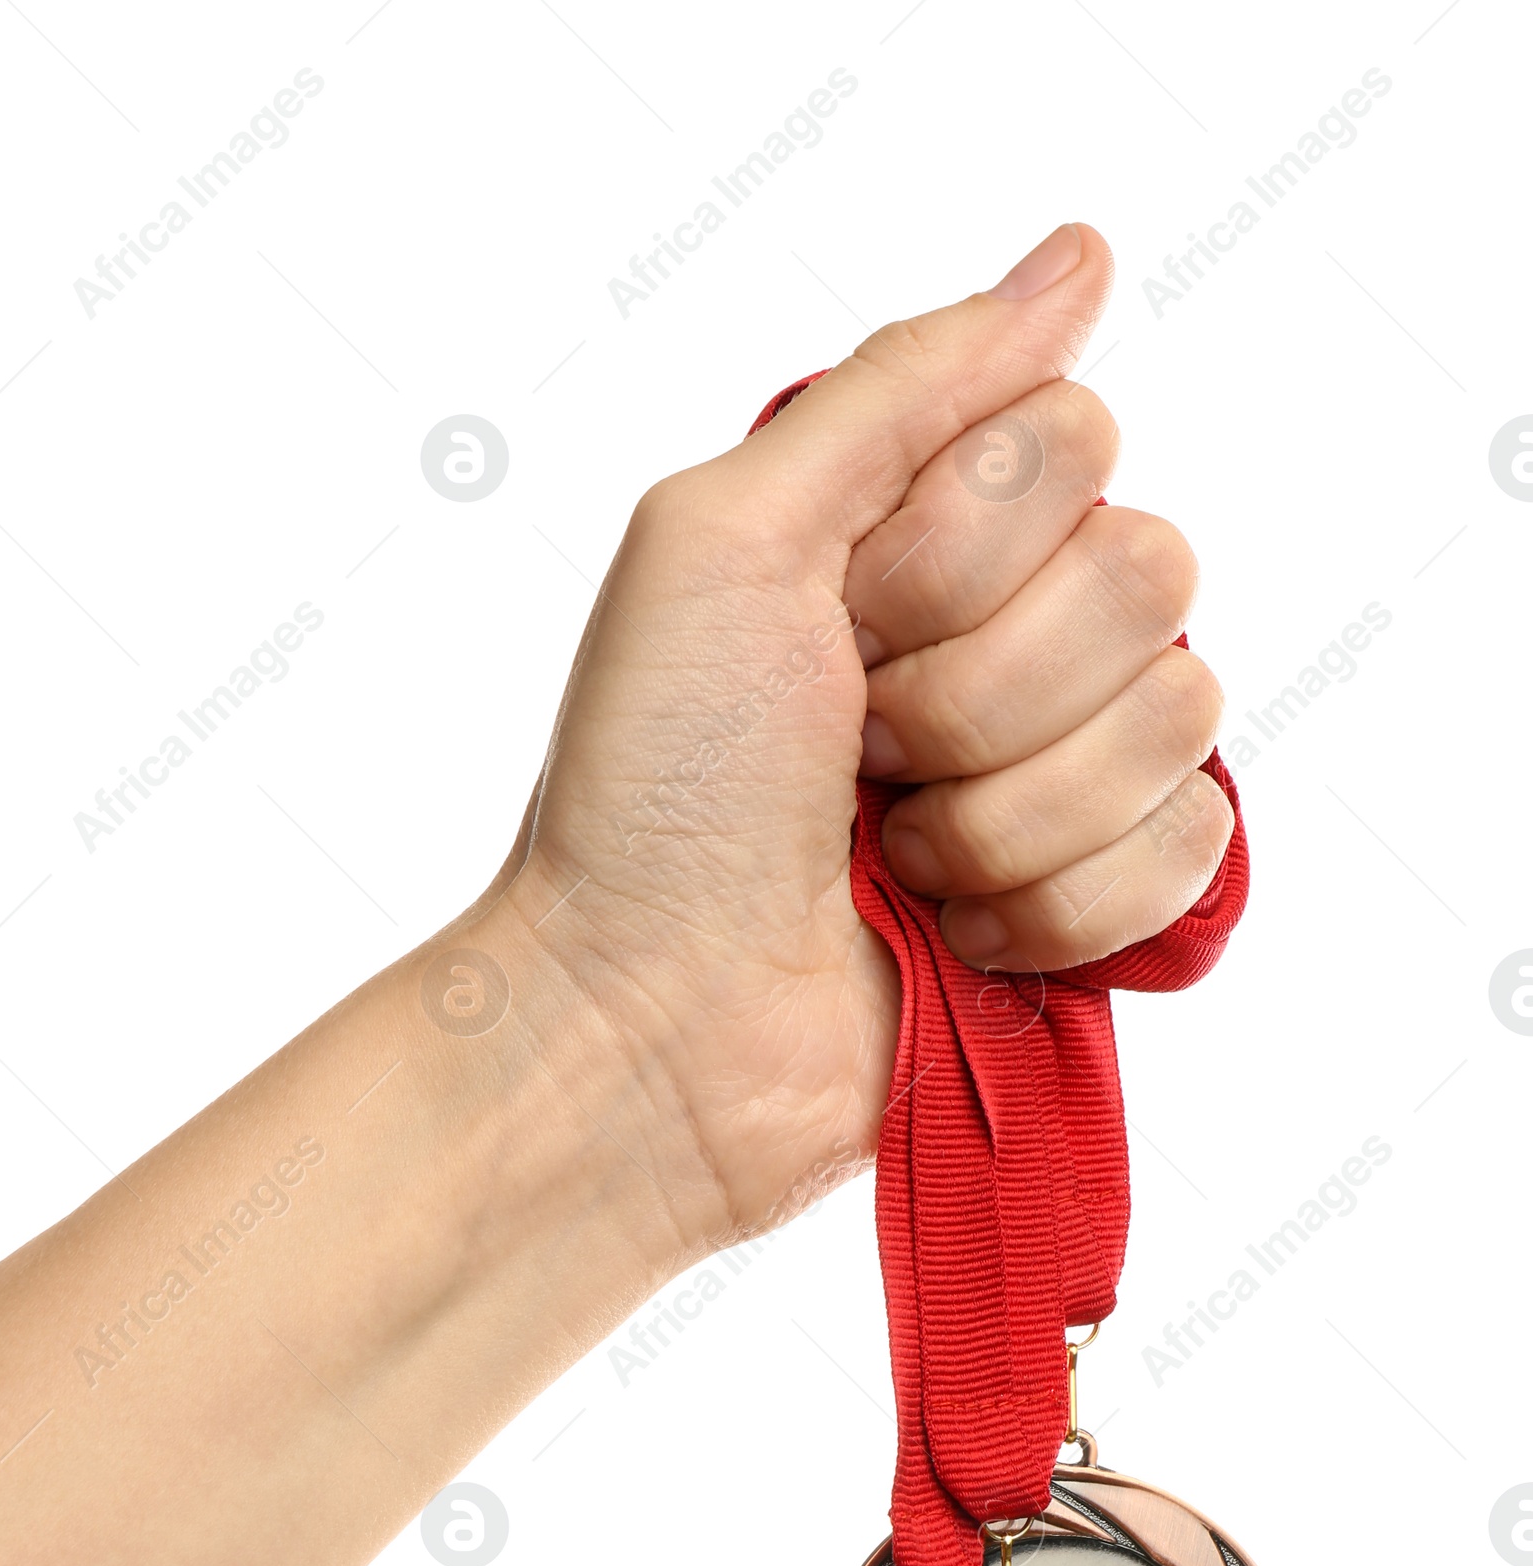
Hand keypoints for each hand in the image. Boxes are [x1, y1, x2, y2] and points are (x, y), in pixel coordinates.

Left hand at [495, 223, 1231, 1251]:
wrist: (652, 1027)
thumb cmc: (658, 790)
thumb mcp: (730, 535)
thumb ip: (903, 387)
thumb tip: (1077, 257)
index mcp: (921, 528)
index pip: (1077, 440)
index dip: (961, 544)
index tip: (844, 622)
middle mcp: (1011, 632)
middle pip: (1149, 572)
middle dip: (976, 687)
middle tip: (860, 753)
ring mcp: (1065, 770)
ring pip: (1179, 714)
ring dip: (1007, 810)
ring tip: (893, 856)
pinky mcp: (1104, 904)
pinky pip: (1194, 848)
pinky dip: (1059, 905)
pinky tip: (959, 935)